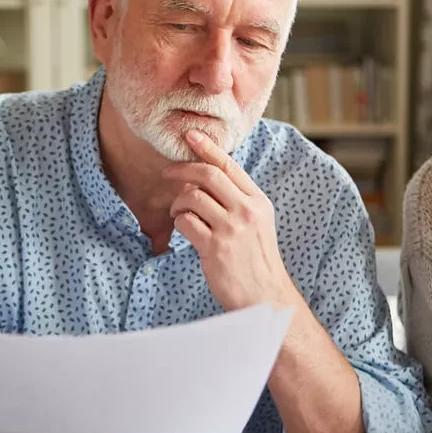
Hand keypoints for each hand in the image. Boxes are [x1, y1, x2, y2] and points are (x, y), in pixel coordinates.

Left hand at [163, 130, 298, 311]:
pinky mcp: (215, 248)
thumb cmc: (255, 260)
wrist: (265, 297)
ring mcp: (231, 229)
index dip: (208, 148)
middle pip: (208, 175)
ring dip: (177, 203)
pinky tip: (184, 230)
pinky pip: (185, 222)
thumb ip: (237, 200)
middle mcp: (247, 211)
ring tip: (178, 213)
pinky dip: (179, 223)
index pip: (229, 166)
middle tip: (166, 173)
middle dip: (182, 169)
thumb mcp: (257, 223)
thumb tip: (206, 177)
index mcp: (258, 201)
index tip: (190, 135)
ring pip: (192, 197)